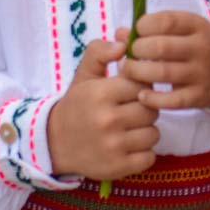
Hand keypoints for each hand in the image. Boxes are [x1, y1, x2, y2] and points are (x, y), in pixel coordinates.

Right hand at [45, 34, 160, 181]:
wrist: (55, 143)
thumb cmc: (77, 105)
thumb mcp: (84, 75)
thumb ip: (100, 52)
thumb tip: (124, 42)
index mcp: (101, 94)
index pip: (141, 84)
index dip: (140, 87)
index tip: (130, 91)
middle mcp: (108, 120)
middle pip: (151, 109)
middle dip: (144, 108)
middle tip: (130, 111)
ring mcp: (113, 146)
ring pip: (153, 133)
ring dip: (145, 131)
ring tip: (129, 129)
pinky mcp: (118, 168)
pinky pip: (150, 156)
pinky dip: (143, 153)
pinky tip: (129, 147)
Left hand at [120, 11, 209, 110]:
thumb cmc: (201, 45)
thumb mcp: (186, 29)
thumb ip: (154, 28)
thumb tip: (119, 34)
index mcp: (197, 25)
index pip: (166, 21)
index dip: (144, 25)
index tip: (136, 32)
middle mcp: (201, 48)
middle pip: (161, 47)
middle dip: (137, 50)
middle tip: (129, 54)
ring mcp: (201, 73)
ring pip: (163, 73)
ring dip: (138, 72)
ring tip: (128, 71)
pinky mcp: (199, 96)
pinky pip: (172, 100)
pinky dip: (153, 99)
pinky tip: (141, 94)